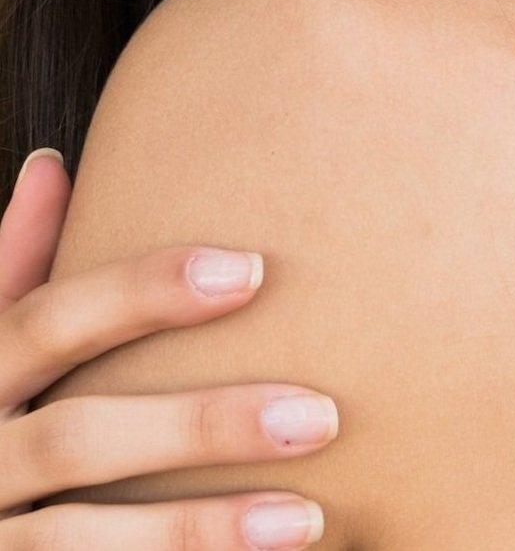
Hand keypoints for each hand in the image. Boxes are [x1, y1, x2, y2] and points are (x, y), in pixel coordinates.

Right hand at [0, 150, 333, 545]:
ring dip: (202, 530)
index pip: (53, 318)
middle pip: (80, 435)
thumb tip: (50, 165)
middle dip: (199, 425)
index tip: (252, 270)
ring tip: (308, 518)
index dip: (143, 292)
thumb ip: (13, 270)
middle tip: (320, 415)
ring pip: (83, 541)